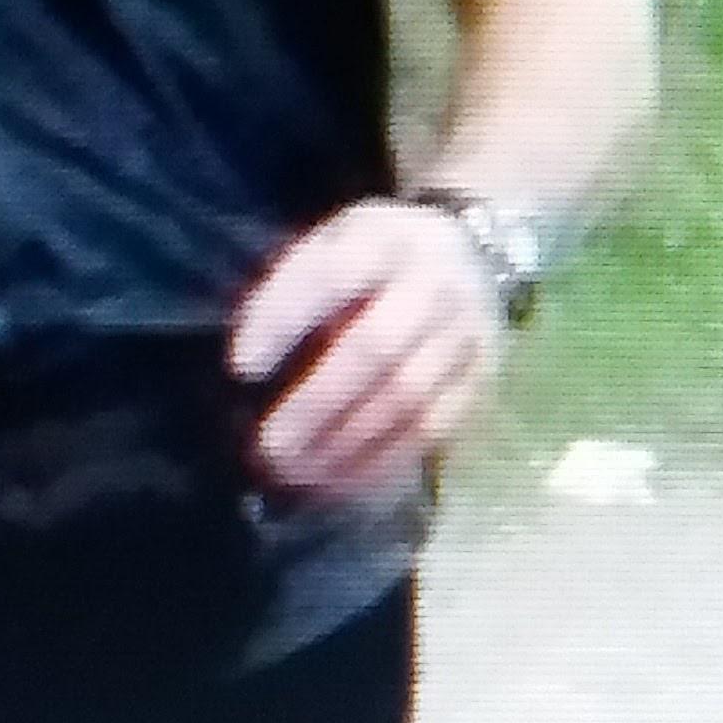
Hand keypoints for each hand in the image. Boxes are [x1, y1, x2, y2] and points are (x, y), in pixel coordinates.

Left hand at [228, 198, 507, 502]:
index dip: (285, 321)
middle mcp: (436, 284)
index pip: (333, 275)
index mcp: (388, 239)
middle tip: (267, 447)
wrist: (473, 258)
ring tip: (295, 473)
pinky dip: (382, 463)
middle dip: (316, 404)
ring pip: (408, 398)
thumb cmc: (379, 261)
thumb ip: (294, 288)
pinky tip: (339, 483)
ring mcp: (466, 334)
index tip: (240, 368)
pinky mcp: (481, 380)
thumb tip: (248, 361)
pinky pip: (434, 431)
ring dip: (345, 445)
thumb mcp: (335, 243)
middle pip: (376, 347)